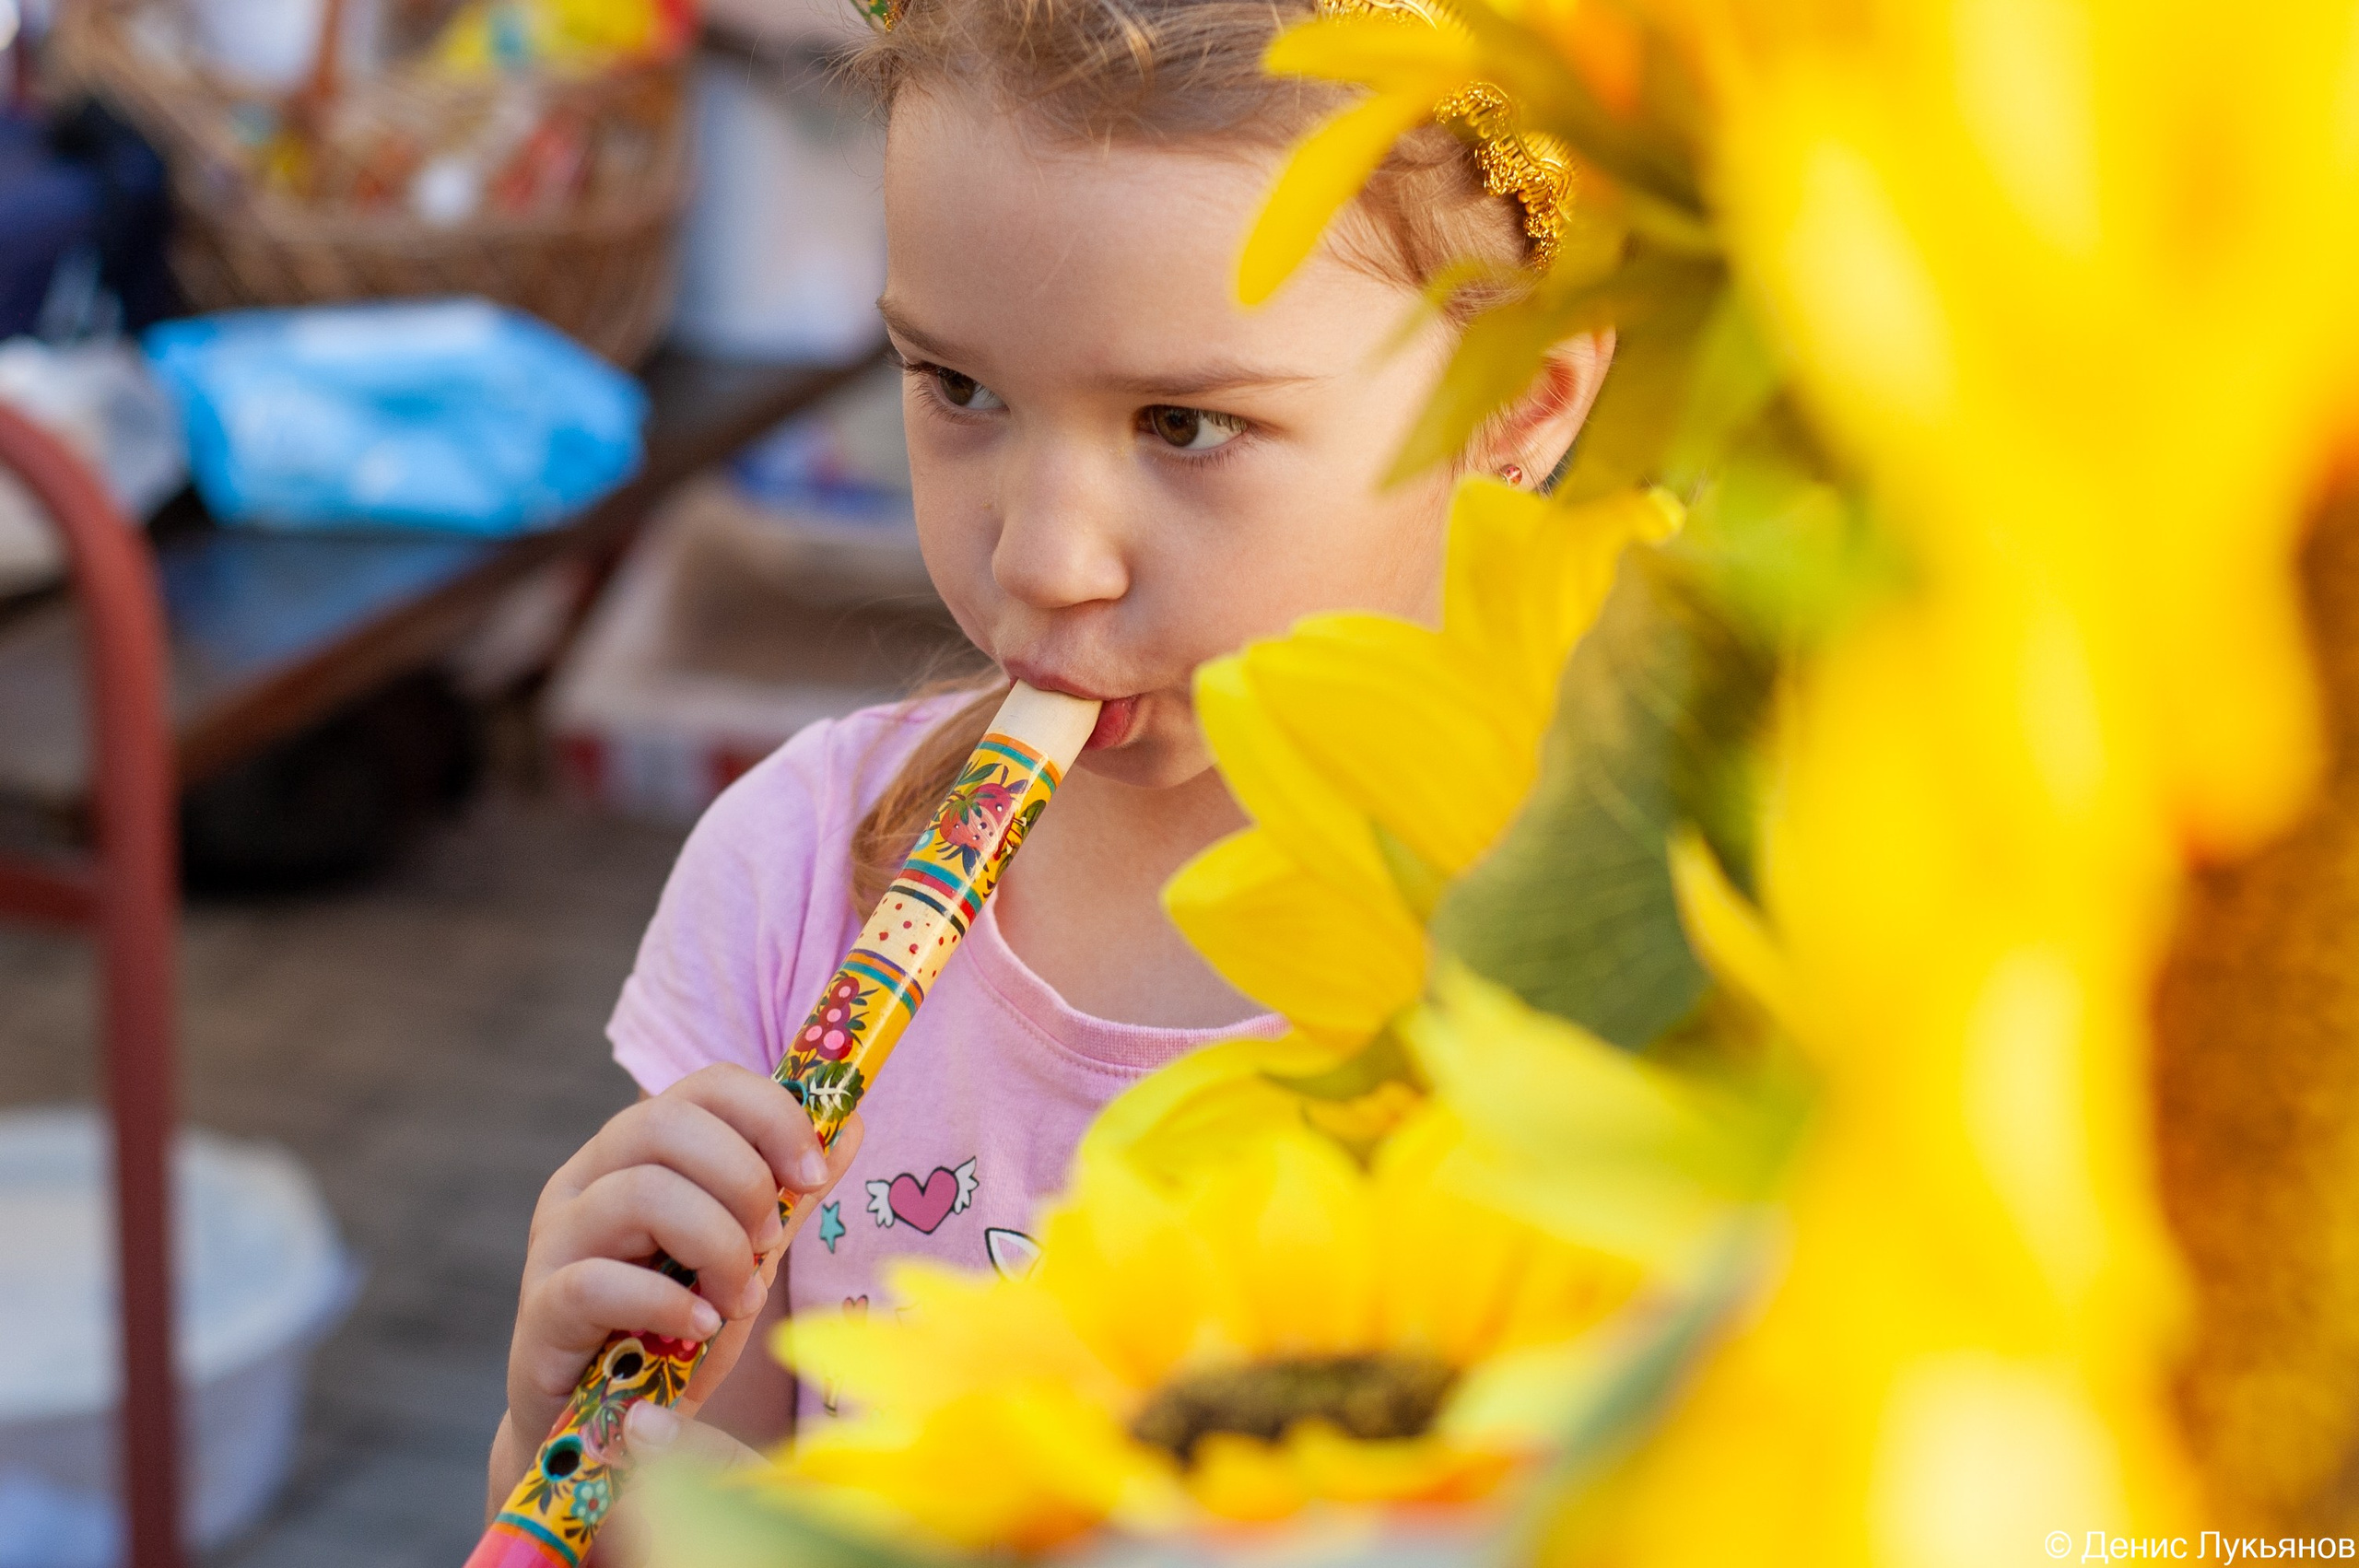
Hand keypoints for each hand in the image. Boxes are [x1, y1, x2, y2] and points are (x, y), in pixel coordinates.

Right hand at [488, 1065, 862, 1510]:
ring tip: (742, 1298)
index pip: (706, 1086)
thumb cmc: (674, 1324)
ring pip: (639, 1192)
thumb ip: (787, 1194)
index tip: (814, 1175)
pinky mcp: (542, 1309)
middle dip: (743, 1179)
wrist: (607, 1424)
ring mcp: (557, 1241)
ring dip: (715, 1245)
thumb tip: (849, 1124)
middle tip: (773, 1241)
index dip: (771, 1116)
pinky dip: (666, 1303)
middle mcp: (588, 1178)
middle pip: (665, 1121)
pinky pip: (598, 1282)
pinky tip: (701, 1326)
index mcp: (637, 1150)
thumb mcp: (743, 1251)